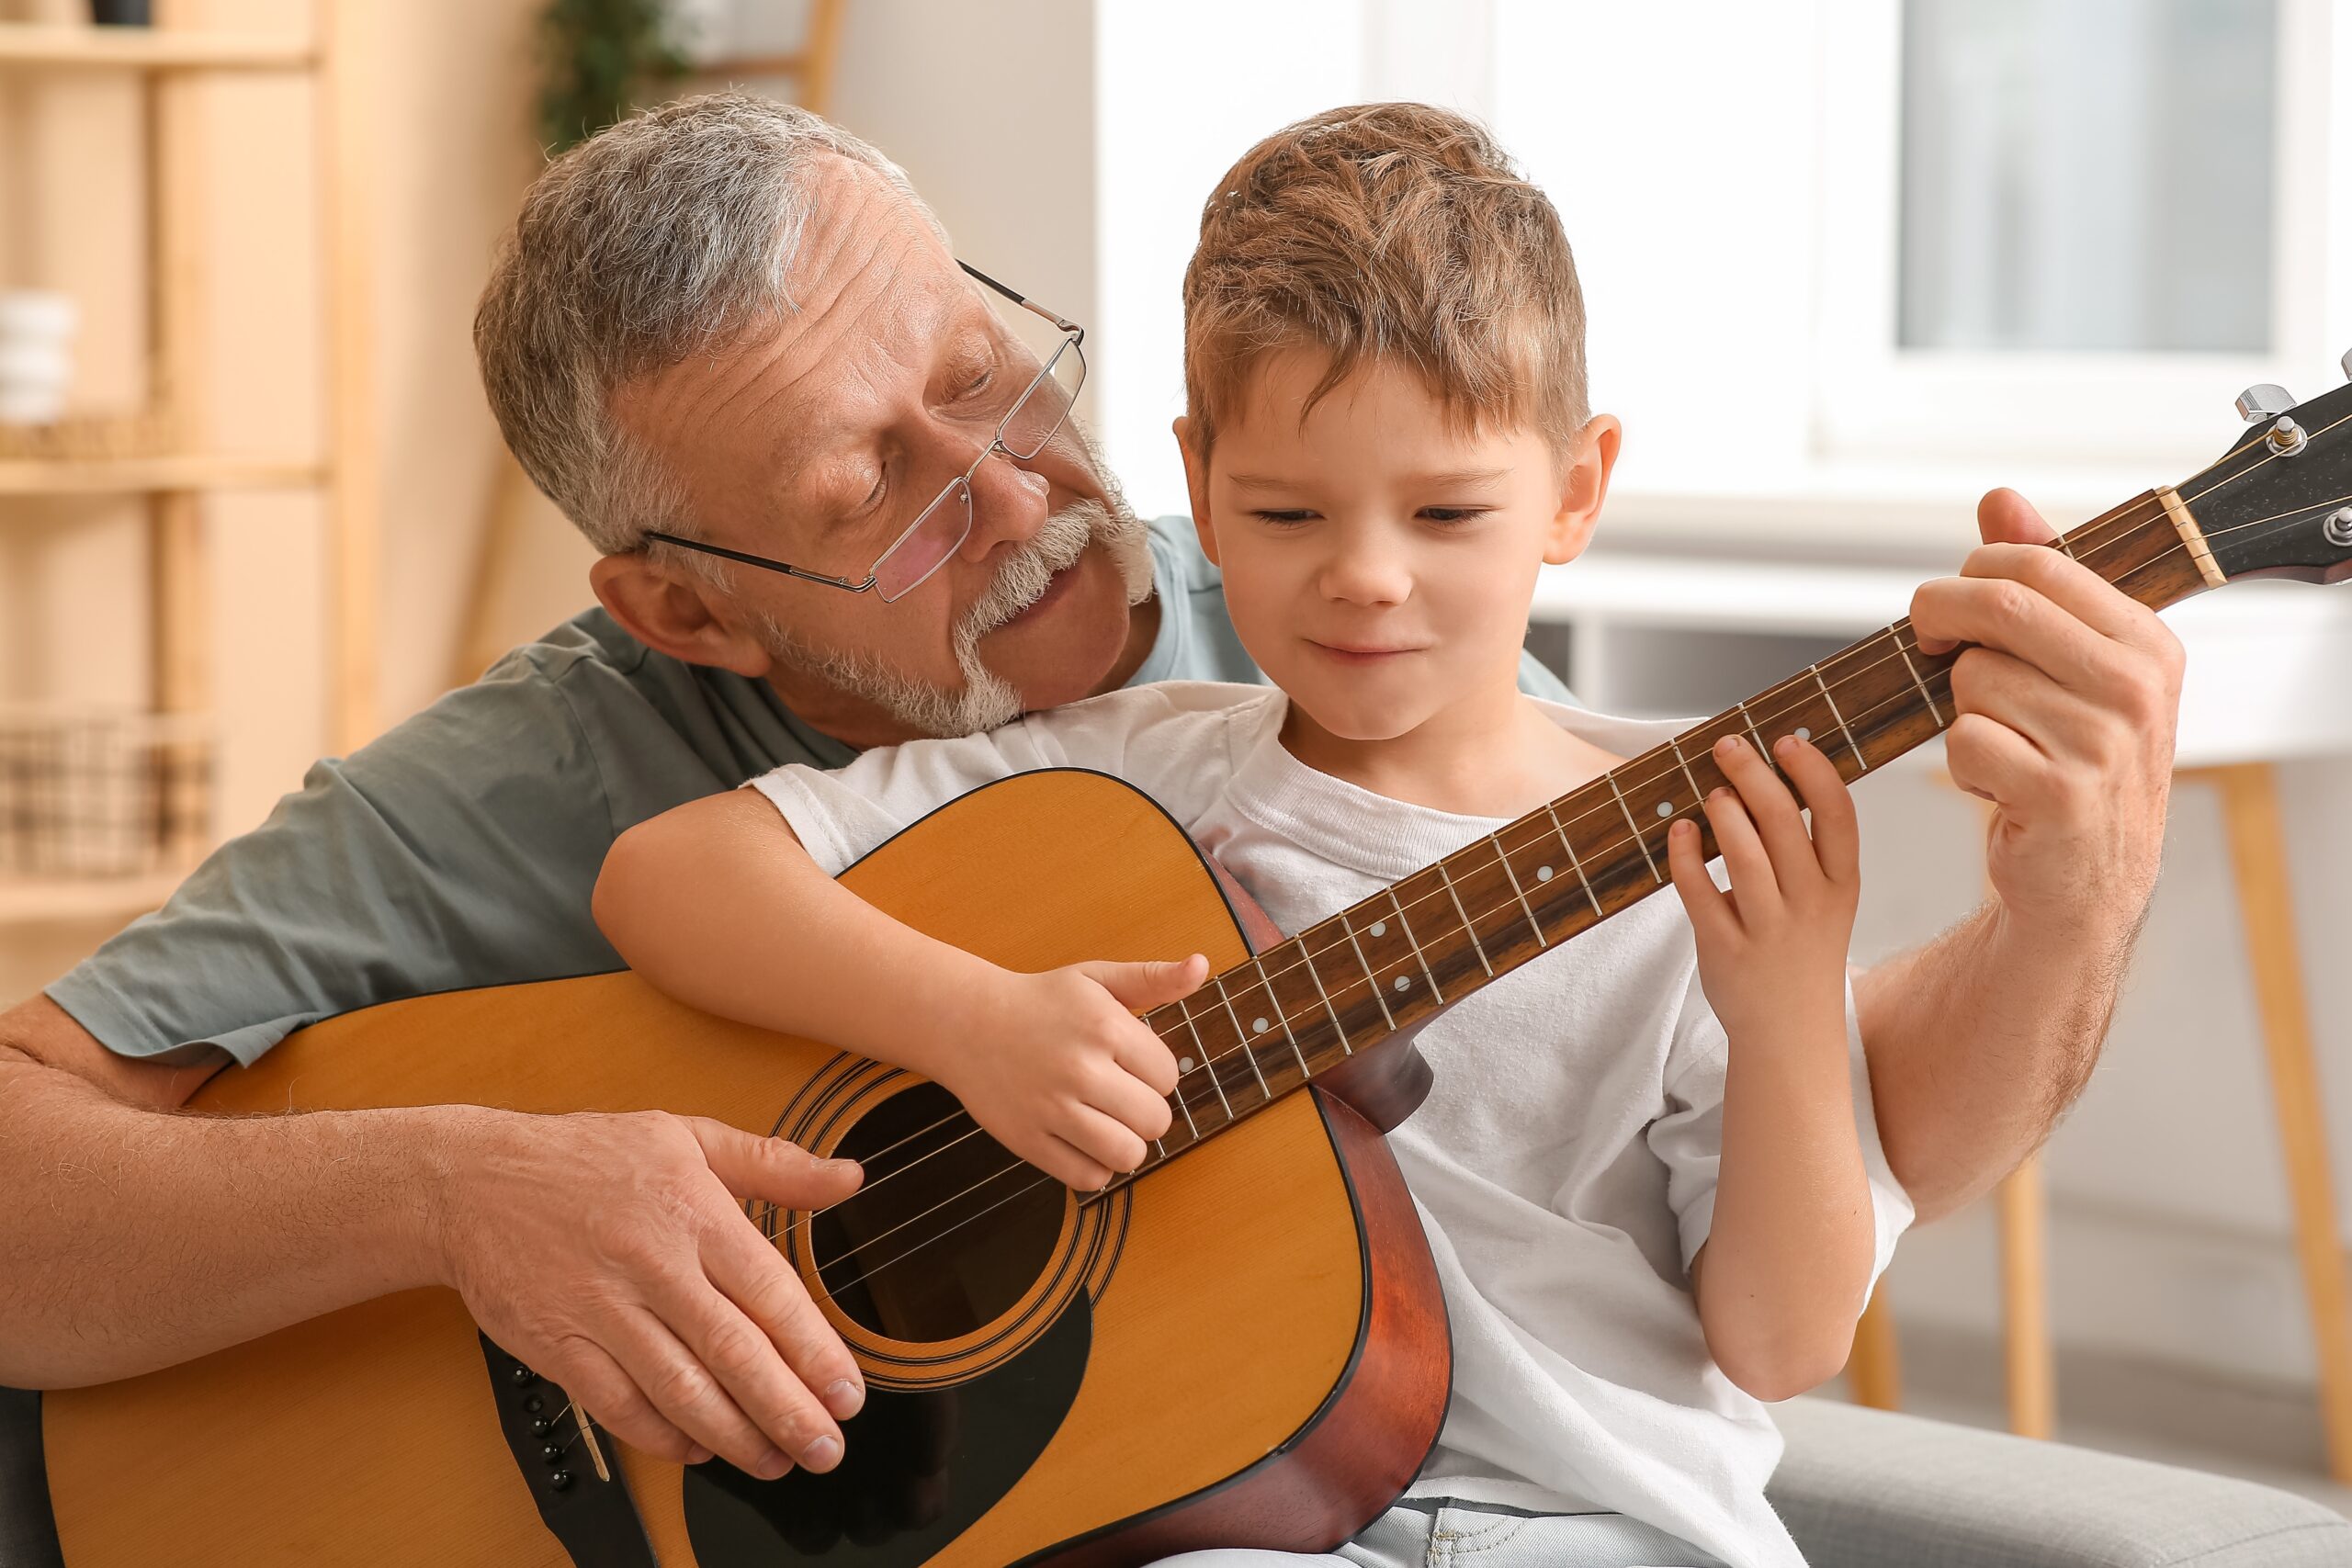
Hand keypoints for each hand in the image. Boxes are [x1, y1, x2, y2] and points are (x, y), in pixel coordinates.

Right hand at [430, 1107, 864, 1480]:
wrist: (471, 1182)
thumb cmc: (585, 1158)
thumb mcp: (687, 1136)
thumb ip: (774, 1163)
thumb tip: (847, 1178)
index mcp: (692, 1213)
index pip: (769, 1293)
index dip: (814, 1352)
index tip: (848, 1392)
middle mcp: (651, 1265)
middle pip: (732, 1352)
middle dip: (788, 1410)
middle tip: (826, 1447)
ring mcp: (602, 1309)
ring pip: (679, 1389)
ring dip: (734, 1435)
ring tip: (775, 1460)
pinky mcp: (559, 1345)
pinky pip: (619, 1406)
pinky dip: (662, 1436)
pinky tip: (699, 1450)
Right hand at [945, 956, 1205, 1190]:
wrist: (966, 1022)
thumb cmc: (1040, 1002)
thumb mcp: (1096, 979)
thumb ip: (1152, 978)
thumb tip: (1201, 967)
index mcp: (1104, 1026)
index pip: (1168, 1076)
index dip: (1154, 1073)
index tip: (1129, 1064)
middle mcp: (1080, 1069)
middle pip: (1155, 1120)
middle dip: (1145, 1111)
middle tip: (1120, 1096)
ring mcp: (1052, 1108)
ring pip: (1127, 1155)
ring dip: (1126, 1144)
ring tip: (1108, 1123)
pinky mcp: (1028, 1141)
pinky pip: (1088, 1178)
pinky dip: (1094, 1167)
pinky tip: (1082, 1140)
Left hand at [1667, 733, 1859, 1046]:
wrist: (1791, 1034)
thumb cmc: (1802, 951)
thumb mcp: (1825, 899)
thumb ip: (1804, 849)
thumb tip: (1763, 780)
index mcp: (1840, 884)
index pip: (1838, 814)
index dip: (1814, 770)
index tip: (1787, 740)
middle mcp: (1810, 903)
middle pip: (1782, 822)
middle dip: (1752, 773)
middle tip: (1727, 746)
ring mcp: (1769, 929)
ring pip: (1743, 854)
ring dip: (1722, 812)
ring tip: (1712, 792)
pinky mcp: (1726, 949)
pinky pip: (1698, 893)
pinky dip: (1685, 856)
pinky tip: (1679, 831)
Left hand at [1910, 488, 2184, 940]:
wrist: (2084, 879)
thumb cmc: (2071, 761)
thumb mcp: (2070, 665)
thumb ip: (2038, 580)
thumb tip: (2000, 500)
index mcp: (2147, 643)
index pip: (2037, 563)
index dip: (1971, 572)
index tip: (1950, 604)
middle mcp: (2137, 688)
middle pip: (1999, 605)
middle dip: (1939, 616)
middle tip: (1928, 643)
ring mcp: (2103, 743)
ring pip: (1974, 677)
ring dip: (1962, 710)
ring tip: (2004, 742)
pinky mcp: (2060, 795)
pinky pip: (1966, 741)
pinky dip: (1962, 763)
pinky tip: (1999, 785)